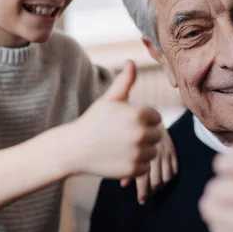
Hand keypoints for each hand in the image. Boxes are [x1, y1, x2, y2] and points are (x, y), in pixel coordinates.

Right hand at [67, 60, 161, 178]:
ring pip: (152, 152)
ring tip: (120, 147)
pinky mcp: (133, 170)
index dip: (142, 119)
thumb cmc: (93, 121)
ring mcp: (137, 153)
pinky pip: (144, 167)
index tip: (125, 122)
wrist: (75, 148)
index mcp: (139, 114)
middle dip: (143, 135)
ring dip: (141, 151)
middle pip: (157, 135)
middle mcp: (140, 134)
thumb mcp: (109, 100)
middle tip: (122, 136)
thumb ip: (125, 82)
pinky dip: (135, 165)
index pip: (156, 118)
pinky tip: (119, 158)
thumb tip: (131, 62)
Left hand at [122, 122, 177, 203]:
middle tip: (146, 197)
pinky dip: (169, 177)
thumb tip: (123, 185)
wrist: (145, 114)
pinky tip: (163, 181)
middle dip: (151, 191)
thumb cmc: (130, 131)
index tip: (141, 200)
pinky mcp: (172, 149)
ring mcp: (165, 151)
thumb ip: (124, 163)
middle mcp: (154, 152)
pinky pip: (174, 168)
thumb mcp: (123, 144)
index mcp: (140, 151)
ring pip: (166, 176)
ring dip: (161, 186)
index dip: (143, 191)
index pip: (143, 177)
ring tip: (154, 190)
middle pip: (156, 180)